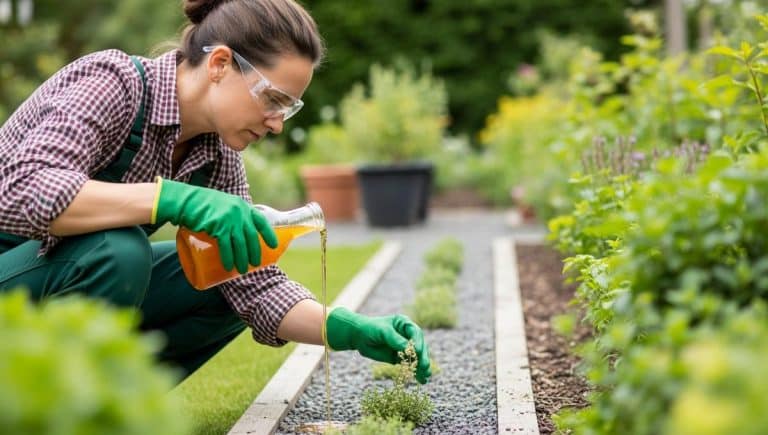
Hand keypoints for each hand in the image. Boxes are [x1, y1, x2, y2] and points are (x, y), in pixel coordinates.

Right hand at [153, 178, 277, 272]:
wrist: (185, 200)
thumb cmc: (202, 204)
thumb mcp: (224, 204)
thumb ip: (233, 215)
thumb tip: (238, 232)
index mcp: (242, 206)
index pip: (261, 221)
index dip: (269, 234)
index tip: (274, 246)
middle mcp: (239, 212)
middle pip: (251, 237)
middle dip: (254, 253)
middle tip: (255, 264)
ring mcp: (229, 219)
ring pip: (240, 244)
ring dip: (242, 259)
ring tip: (242, 270)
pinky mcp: (218, 227)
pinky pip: (226, 246)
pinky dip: (228, 258)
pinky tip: (228, 266)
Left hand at [325, 307, 430, 383]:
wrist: (358, 337)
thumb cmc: (370, 329)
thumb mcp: (383, 332)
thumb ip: (395, 340)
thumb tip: (409, 349)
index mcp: (405, 324)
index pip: (415, 333)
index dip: (418, 342)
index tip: (418, 351)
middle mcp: (408, 335)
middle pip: (419, 346)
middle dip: (422, 357)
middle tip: (425, 366)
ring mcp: (405, 347)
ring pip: (416, 357)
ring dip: (421, 366)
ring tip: (426, 376)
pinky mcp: (400, 357)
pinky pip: (409, 365)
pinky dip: (415, 372)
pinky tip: (421, 380)